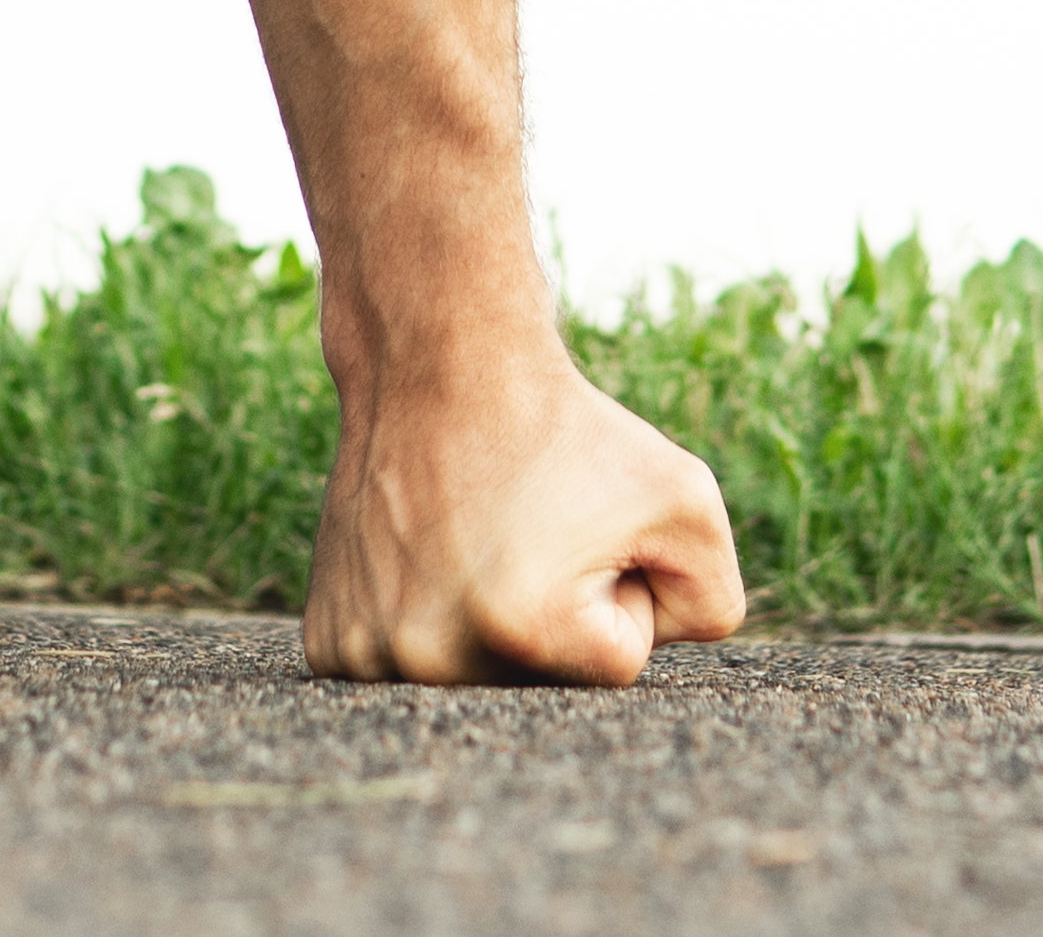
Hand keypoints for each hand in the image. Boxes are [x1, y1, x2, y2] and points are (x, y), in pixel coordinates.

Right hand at [305, 361, 746, 684]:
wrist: (439, 360)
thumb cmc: (569, 428)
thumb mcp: (689, 502)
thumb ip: (712, 604)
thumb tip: (647, 664)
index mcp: (523, 630)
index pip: (621, 660)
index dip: (621, 587)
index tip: (580, 527)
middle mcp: (432, 659)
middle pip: (547, 682)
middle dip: (558, 616)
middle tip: (525, 532)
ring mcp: (370, 655)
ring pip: (480, 679)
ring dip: (492, 623)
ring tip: (471, 541)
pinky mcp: (330, 645)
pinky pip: (413, 671)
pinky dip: (430, 623)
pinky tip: (425, 561)